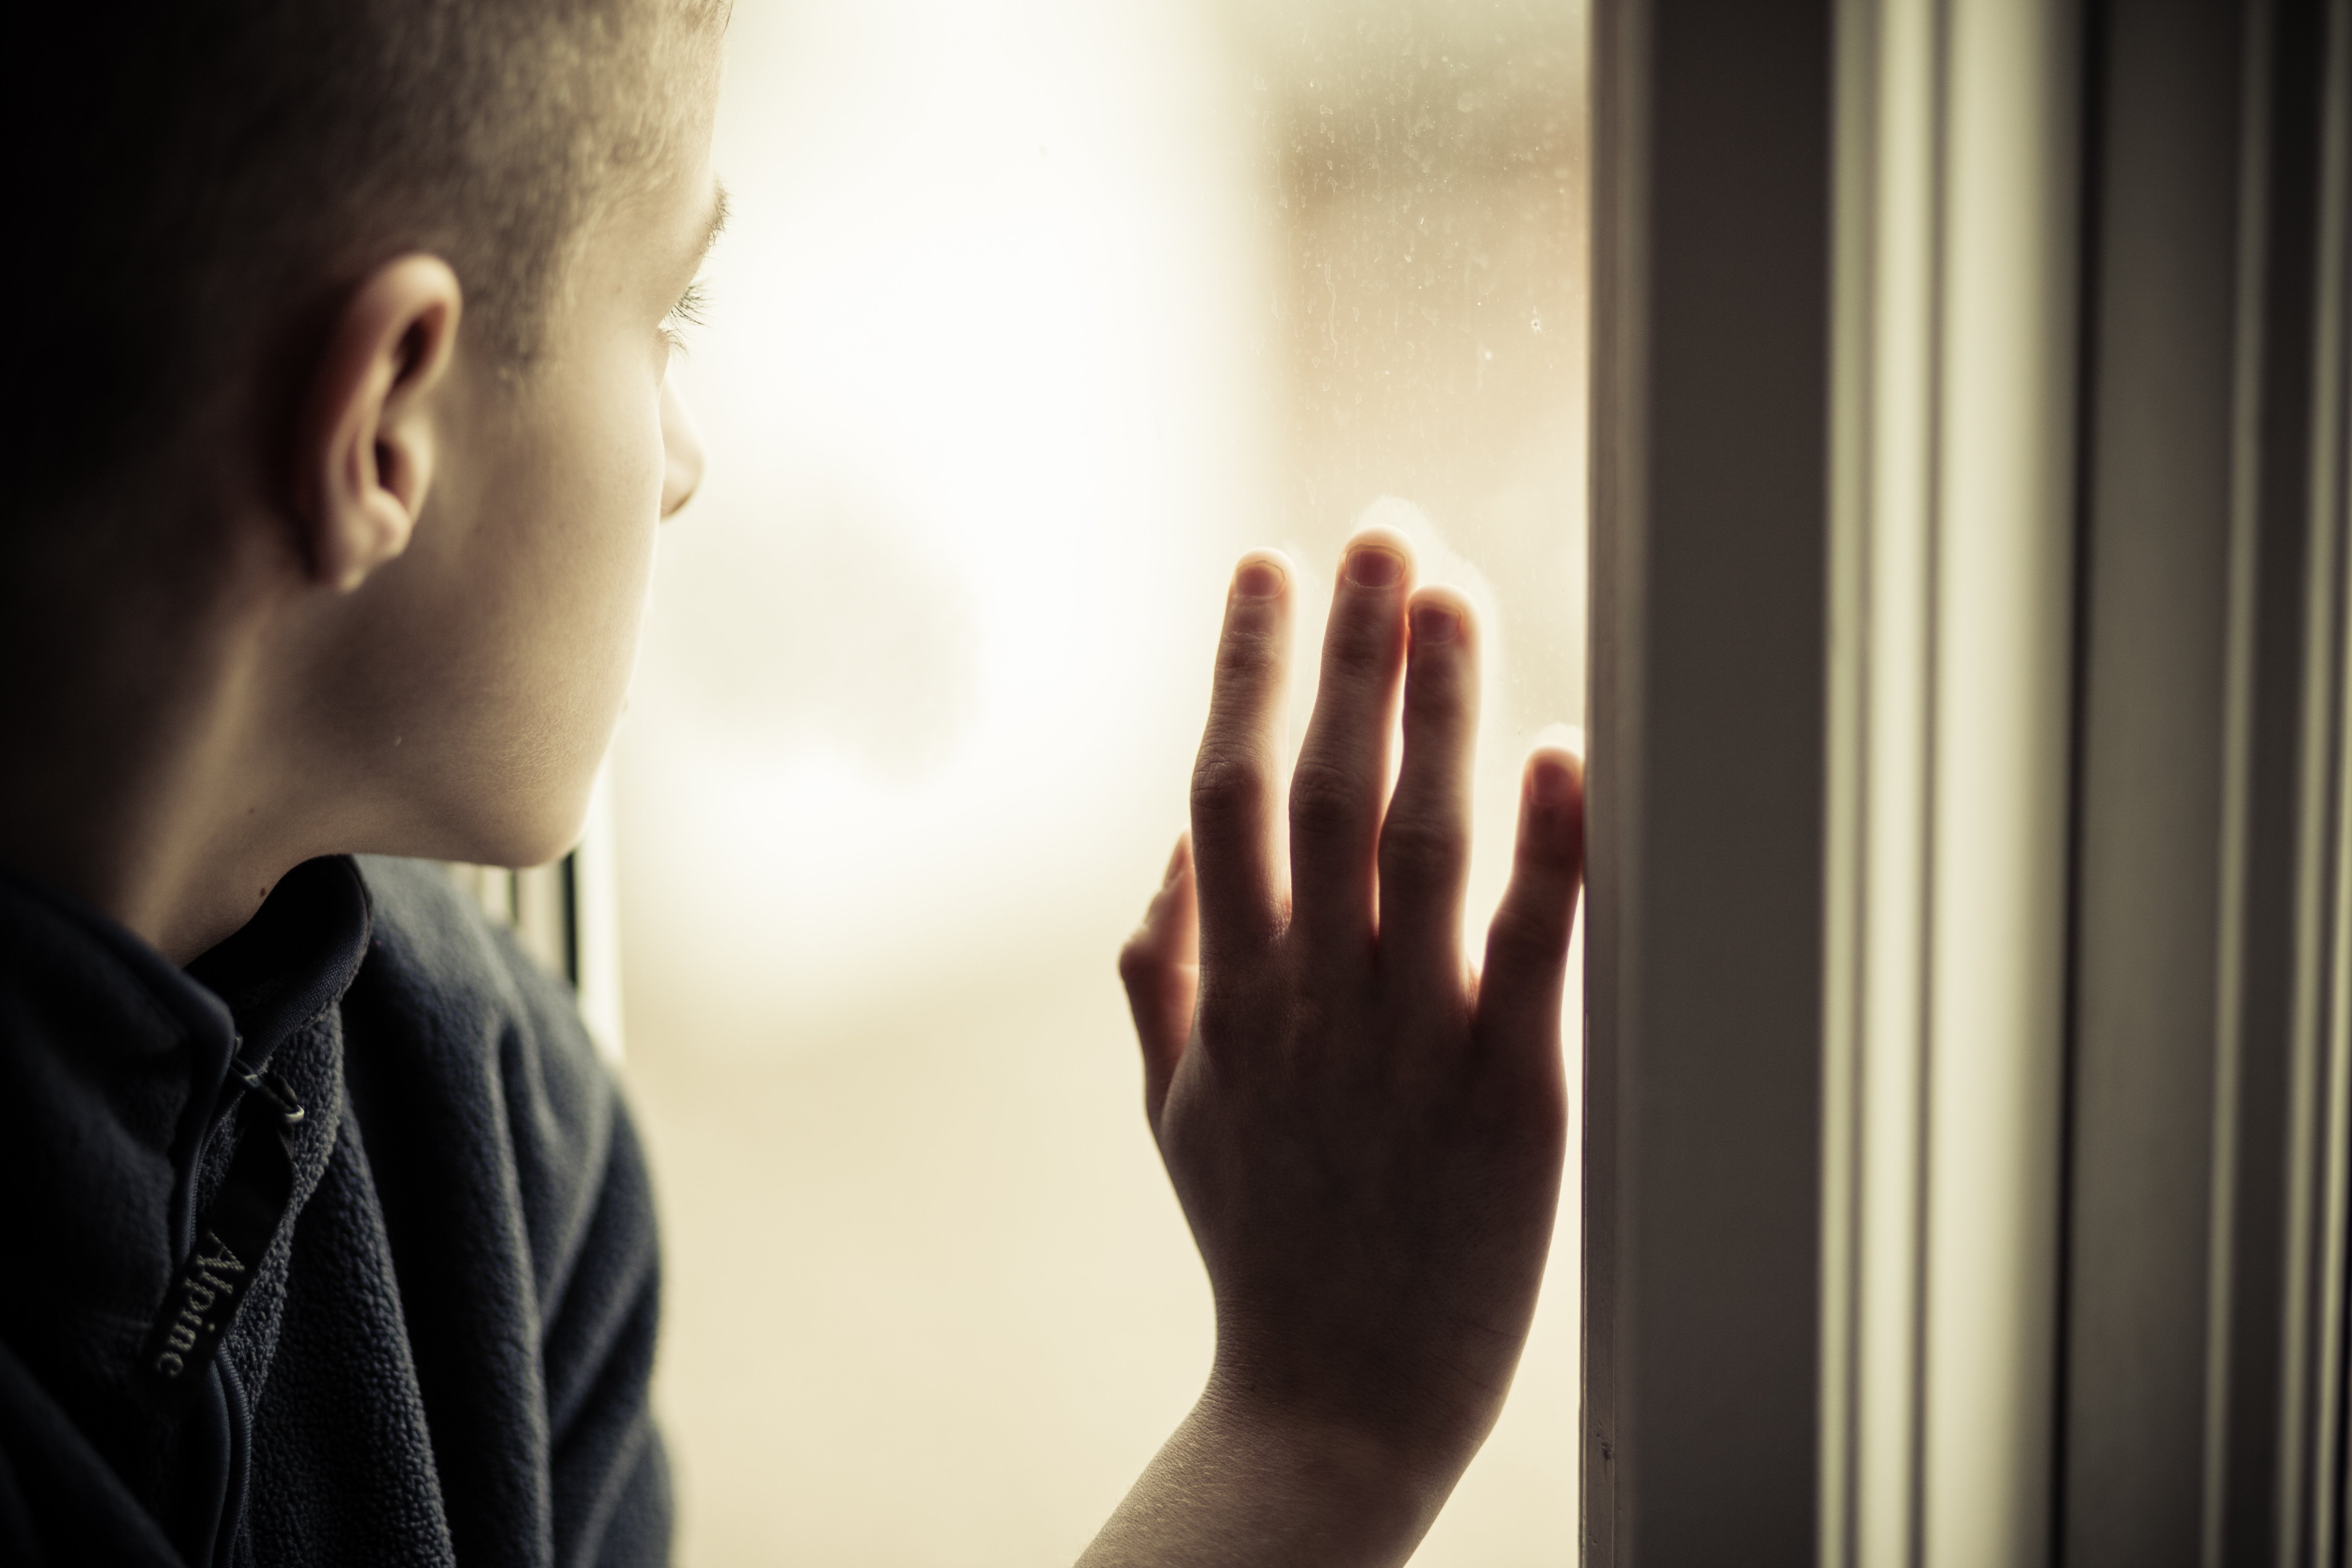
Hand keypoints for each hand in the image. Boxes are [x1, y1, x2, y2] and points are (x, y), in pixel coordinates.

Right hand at [1093, 532, 1584, 1563]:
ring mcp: (1407, 1042)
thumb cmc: (1262, 1245)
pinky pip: (1530, 949)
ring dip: (1434, 707)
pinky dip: (1547, 846)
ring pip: (1415, 840)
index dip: (1241, 667)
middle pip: (1315, 786)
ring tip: (1454, 588)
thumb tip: (1169, 848)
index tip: (1265, 561)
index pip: (1222, 791)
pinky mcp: (1511, 1094)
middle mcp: (1308, 999)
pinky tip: (1563, 746)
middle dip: (1345, 645)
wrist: (1331, 1408)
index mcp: (1228, 994)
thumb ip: (1157, 973)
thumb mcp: (1175, 1109)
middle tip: (1379, 526)